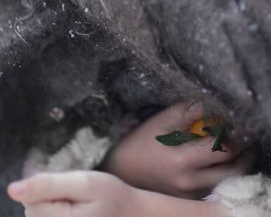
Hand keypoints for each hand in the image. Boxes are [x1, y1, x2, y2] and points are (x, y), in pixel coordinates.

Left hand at [6, 170, 139, 216]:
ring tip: (78, 206)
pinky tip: (74, 215)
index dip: (50, 188)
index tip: (73, 189)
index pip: (31, 201)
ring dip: (53, 209)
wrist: (132, 216)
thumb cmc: (111, 196)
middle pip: (32, 212)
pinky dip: (56, 216)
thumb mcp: (85, 183)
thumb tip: (12, 189)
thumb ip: (48, 185)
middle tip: (78, 197)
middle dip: (50, 199)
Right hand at [99, 101, 253, 199]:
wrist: (122, 170)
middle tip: (246, 133)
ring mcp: (190, 196)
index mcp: (182, 161)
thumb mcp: (164, 119)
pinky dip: (223, 173)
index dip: (239, 132)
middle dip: (244, 149)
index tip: (244, 120)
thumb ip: (191, 110)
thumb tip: (218, 103)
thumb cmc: (143, 141)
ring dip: (238, 163)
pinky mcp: (189, 201)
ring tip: (239, 146)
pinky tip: (221, 159)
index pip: (225, 148)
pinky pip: (215, 187)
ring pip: (228, 180)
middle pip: (233, 169)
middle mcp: (189, 184)